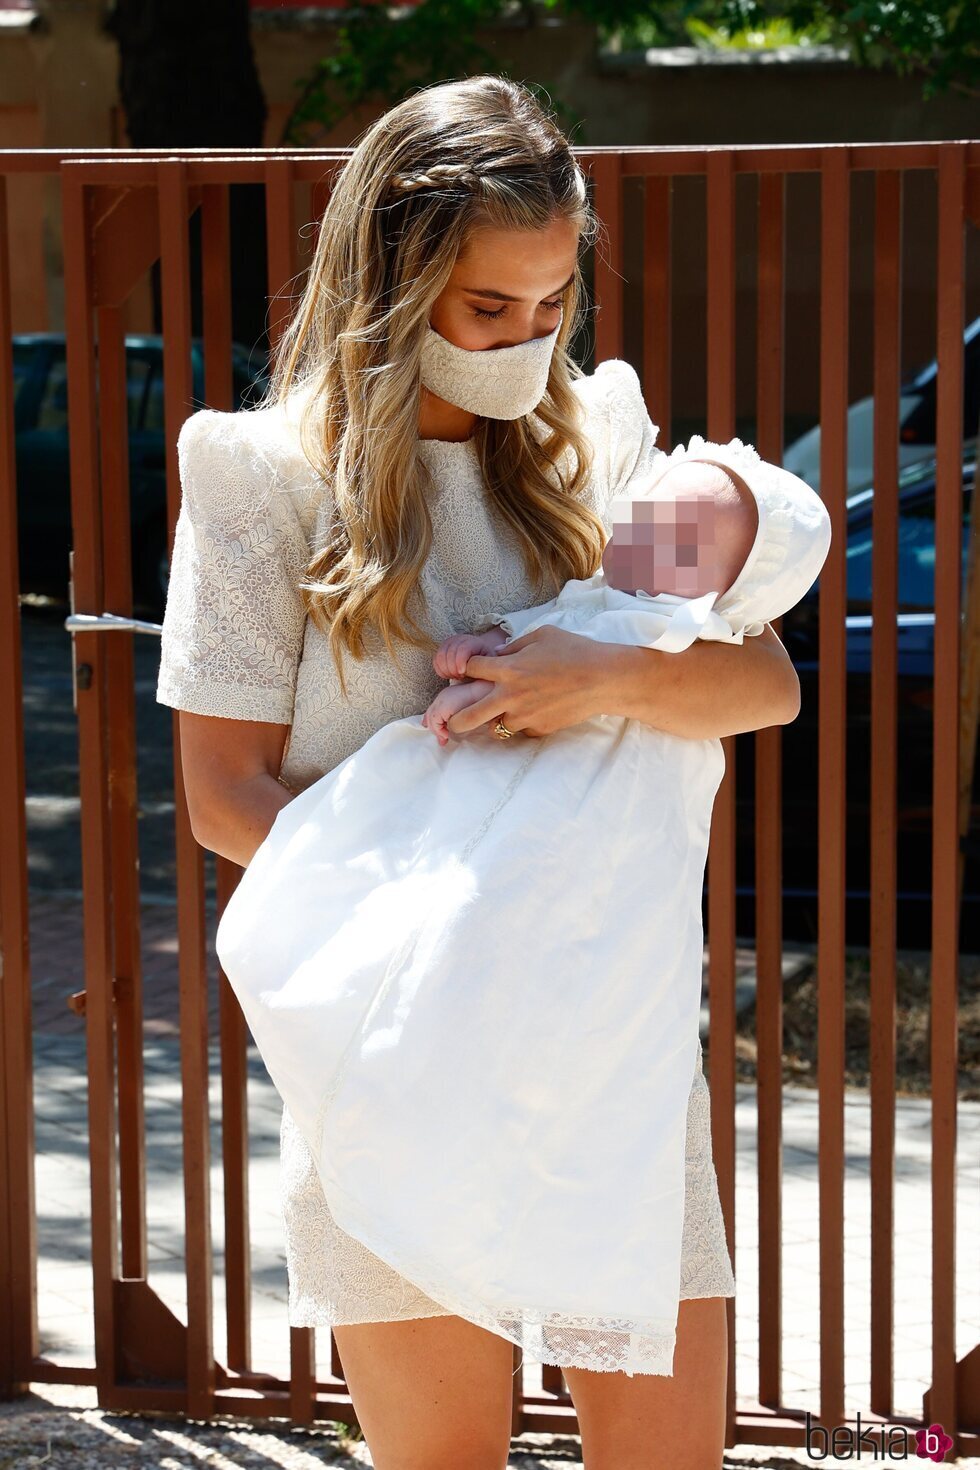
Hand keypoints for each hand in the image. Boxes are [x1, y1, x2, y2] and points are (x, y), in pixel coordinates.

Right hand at [432, 628, 506, 679]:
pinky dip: (440, 669)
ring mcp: (451, 642)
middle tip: (460, 677)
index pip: (464, 648)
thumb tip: (483, 672)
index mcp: (476, 643)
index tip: (461, 673)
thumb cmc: (487, 669)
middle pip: (450, 652)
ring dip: (446, 669)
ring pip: (441, 655)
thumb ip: (486, 669)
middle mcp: (462, 639)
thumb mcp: (491, 668)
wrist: (480, 663)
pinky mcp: (443, 648)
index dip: (460, 661)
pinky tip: (449, 675)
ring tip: (456, 676)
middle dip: (453, 668)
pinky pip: (436, 659)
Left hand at [446, 624, 607, 738]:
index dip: (467, 668)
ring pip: (495, 727)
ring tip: (505, 711)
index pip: (471, 670)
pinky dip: (523, 723)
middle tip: (451, 720)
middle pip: (467, 716)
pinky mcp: (538, 729)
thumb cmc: (574, 651)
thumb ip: (514, 647)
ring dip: (496, 719)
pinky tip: (535, 711)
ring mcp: (523, 716)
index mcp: (508, 669)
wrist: (603, 679)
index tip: (469, 670)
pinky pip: (521, 730)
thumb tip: (498, 656)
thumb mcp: (542, 636)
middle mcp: (510, 696)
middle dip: (454, 720)